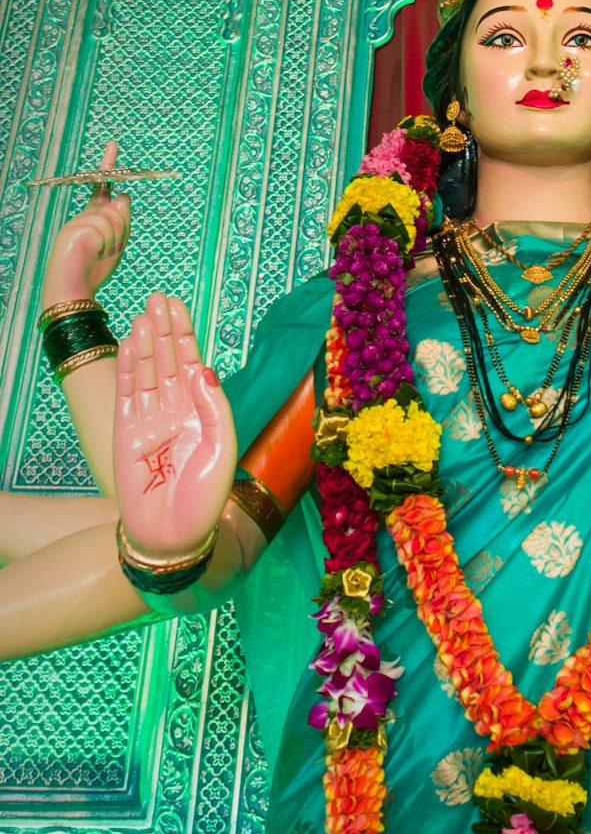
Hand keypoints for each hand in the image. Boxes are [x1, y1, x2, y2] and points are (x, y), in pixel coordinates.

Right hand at [42, 140, 131, 306]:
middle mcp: (85, 215)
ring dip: (114, 240)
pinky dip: (106, 243)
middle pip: (119, 207)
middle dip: (122, 228)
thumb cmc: (94, 269)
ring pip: (114, 219)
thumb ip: (121, 220)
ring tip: (99, 253)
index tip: (113, 145)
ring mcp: (78, 221)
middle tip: (109, 249)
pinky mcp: (75, 229)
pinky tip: (93, 252)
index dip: (108, 167)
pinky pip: (104, 229)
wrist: (72, 289)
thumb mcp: (115, 244)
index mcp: (93, 216)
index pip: (103, 187)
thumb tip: (123, 196)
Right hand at [114, 293, 235, 557]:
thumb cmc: (205, 498)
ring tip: (144, 314)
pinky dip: (128, 368)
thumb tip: (202, 368)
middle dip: (164, 330)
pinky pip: (128, 394)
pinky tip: (129, 343)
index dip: (185, 334)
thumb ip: (215, 407)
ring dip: (144, 343)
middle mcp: (176, 411)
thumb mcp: (222, 448)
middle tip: (158, 298)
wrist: (174, 535)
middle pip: (167, 361)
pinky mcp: (126, 435)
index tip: (178, 306)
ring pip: (147, 372)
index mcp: (201, 412)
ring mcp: (149, 421)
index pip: (191, 363)